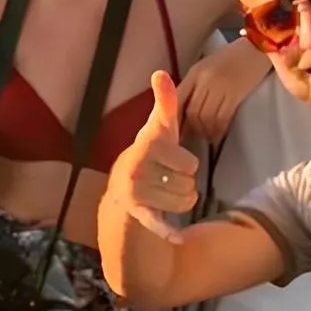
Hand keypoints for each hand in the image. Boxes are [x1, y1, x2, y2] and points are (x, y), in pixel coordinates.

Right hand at [103, 72, 201, 242]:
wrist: (120, 194)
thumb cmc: (148, 157)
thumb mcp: (158, 130)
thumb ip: (165, 103)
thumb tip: (161, 72)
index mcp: (146, 146)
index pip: (188, 162)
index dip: (183, 163)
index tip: (170, 161)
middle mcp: (137, 167)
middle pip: (189, 182)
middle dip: (184, 183)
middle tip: (165, 180)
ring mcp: (136, 191)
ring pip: (185, 201)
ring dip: (181, 201)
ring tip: (163, 194)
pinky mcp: (137, 213)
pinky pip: (159, 222)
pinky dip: (167, 230)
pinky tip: (178, 237)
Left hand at [176, 38, 268, 142]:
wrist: (258, 47)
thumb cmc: (232, 58)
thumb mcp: (207, 67)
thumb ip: (195, 85)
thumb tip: (185, 109)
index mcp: (195, 72)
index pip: (178, 98)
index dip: (174, 117)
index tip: (175, 131)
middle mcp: (204, 79)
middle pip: (192, 111)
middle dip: (191, 128)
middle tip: (194, 137)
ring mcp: (220, 86)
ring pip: (206, 116)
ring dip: (206, 131)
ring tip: (208, 136)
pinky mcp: (236, 93)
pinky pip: (223, 117)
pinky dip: (219, 129)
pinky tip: (218, 134)